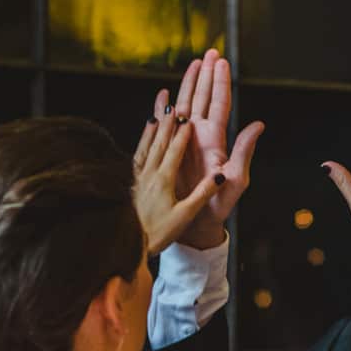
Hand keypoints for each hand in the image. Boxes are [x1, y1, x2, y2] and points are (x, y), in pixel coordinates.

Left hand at [132, 110, 220, 254]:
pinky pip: (137, 156)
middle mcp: (148, 174)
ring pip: (146, 147)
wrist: (130, 245)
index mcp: (164, 180)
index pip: (174, 150)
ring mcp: (137, 178)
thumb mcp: (185, 214)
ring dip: (153, 129)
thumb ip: (203, 193)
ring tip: (157, 113)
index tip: (188, 118)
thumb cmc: (159, 233)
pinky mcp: (130, 183)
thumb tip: (220, 175)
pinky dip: (141, 143)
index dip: (182, 134)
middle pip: (159, 143)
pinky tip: (143, 139)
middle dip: (167, 123)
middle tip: (172, 106)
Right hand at [149, 50, 263, 249]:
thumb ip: (245, 150)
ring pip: (185, 106)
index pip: (219, 104)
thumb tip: (259, 123)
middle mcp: (199, 136)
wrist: (197, 224)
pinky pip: (163, 125)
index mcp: (215, 140)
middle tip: (209, 53)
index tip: (221, 60)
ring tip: (193, 64)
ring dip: (188, 85)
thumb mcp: (236, 179)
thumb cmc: (219, 205)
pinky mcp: (168, 152)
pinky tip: (163, 94)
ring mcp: (183, 143)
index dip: (219, 82)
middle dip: (205, 76)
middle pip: (202, 98)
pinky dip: (162, 108)